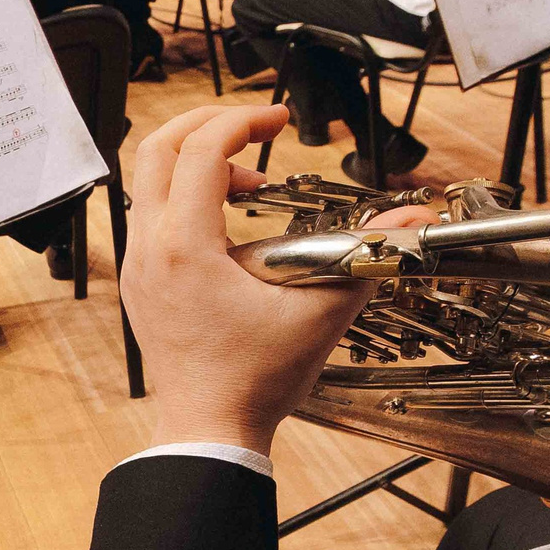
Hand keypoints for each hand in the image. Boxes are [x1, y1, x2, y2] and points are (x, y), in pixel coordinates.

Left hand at [121, 105, 374, 456]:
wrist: (211, 430)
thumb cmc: (254, 381)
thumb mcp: (321, 313)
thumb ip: (366, 258)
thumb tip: (412, 224)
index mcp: (184, 247)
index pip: (201, 149)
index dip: (243, 120)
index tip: (278, 118)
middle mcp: (149, 249)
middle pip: (157, 147)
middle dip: (207, 122)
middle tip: (254, 125)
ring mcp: (137, 265)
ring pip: (147, 179)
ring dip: (195, 161)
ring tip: (248, 179)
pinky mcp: (140, 281)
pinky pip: (148, 213)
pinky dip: (183, 195)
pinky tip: (226, 217)